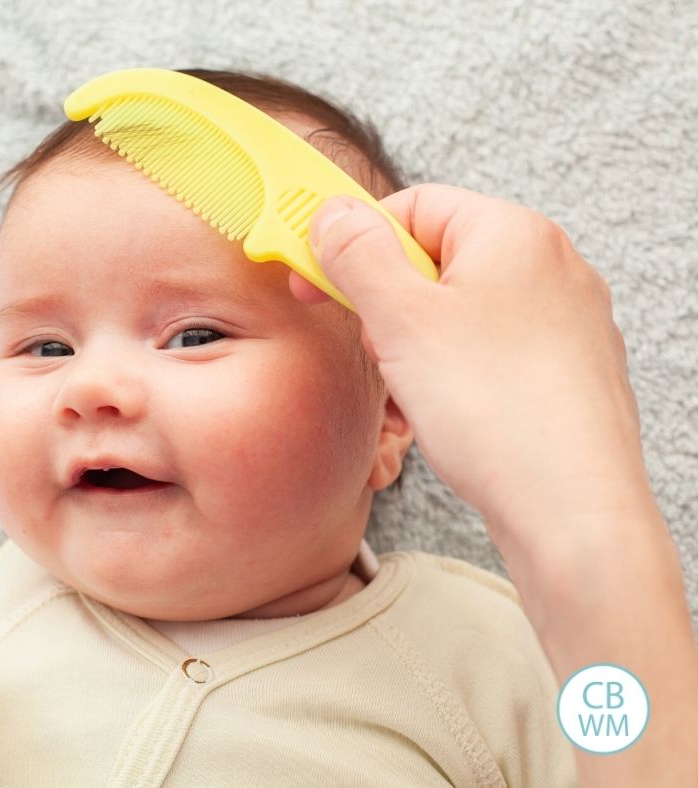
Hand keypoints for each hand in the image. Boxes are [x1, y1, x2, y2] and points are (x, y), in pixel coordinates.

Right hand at [298, 184, 648, 546]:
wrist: (570, 509)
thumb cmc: (495, 410)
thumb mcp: (400, 319)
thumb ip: (356, 254)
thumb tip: (332, 214)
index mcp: (513, 233)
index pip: (413, 206)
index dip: (354, 241)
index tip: (317, 278)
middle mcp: (550, 265)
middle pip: (438, 258)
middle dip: (389, 301)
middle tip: (372, 343)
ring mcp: (567, 318)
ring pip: (463, 309)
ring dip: (418, 342)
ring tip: (414, 389)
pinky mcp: (569, 367)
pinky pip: (493, 349)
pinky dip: (457, 370)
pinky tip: (449, 410)